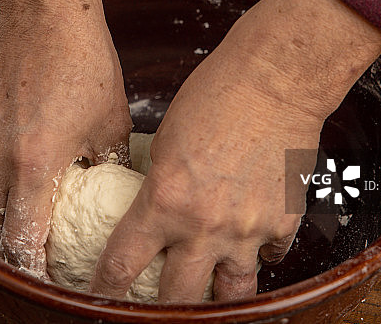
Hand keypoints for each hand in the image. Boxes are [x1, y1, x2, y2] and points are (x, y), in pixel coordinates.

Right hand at [0, 0, 130, 274]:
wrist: (44, 13)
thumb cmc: (83, 63)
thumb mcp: (109, 123)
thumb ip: (106, 166)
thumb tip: (114, 189)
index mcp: (34, 166)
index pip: (23, 239)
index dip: (33, 269)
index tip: (47, 281)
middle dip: (4, 258)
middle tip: (27, 270)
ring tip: (15, 240)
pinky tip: (8, 190)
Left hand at [91, 0, 380, 301]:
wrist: (274, 82)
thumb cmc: (213, 96)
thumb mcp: (164, 141)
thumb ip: (160, 187)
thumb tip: (156, 209)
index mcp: (164, 201)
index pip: (122, 265)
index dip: (105, 290)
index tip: (98, 300)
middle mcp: (204, 226)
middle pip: (177, 299)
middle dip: (159, 314)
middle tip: (152, 315)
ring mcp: (247, 230)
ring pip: (231, 295)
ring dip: (217, 301)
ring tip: (207, 304)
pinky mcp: (282, 222)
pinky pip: (269, 258)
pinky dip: (258, 257)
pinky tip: (251, 250)